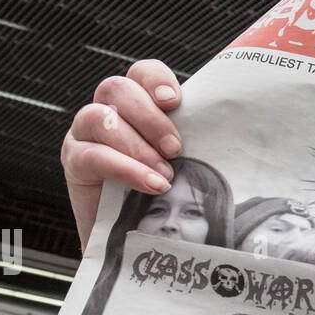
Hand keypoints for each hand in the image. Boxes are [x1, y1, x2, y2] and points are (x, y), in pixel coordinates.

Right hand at [61, 59, 184, 251]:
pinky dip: (124, 168)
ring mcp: (85, 133)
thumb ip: (196, 143)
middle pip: (117, 88)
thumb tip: (239, 133)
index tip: (175, 102)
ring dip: (137, 145)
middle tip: (175, 149)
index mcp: (137, 104)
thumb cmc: (166, 197)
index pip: (141, 73)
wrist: (138, 241)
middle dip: (150, 117)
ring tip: (164, 176)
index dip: (156, 79)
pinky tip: (149, 185)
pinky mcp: (74, 161)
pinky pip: (92, 155)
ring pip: (100, 117)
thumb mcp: (186, 164)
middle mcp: (107, 111)